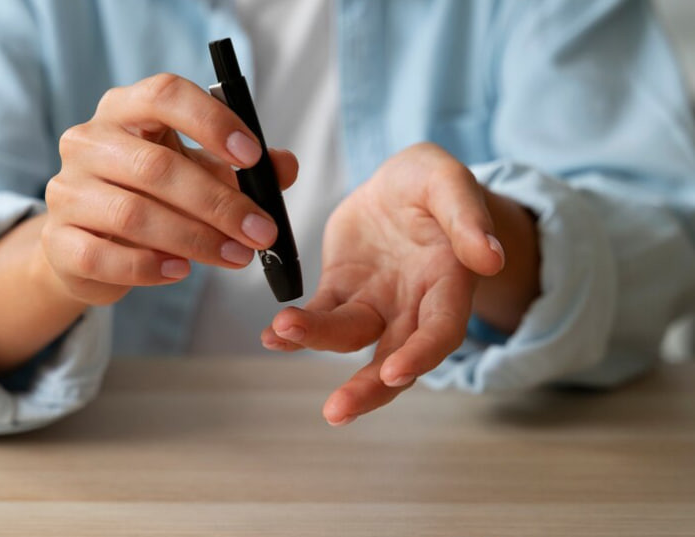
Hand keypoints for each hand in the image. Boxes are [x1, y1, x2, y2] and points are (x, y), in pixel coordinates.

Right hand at [42, 73, 297, 305]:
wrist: (90, 246)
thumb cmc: (151, 199)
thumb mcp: (199, 173)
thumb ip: (241, 169)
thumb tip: (286, 167)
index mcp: (125, 111)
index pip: (164, 95)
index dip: (211, 122)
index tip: (253, 157)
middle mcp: (88, 142)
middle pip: (156, 166)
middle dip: (218, 203)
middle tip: (261, 232)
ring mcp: (66, 191)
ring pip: (133, 214)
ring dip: (195, 239)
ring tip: (237, 256)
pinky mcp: (57, 240)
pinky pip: (103, 256)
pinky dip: (148, 267)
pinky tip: (181, 271)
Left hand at [262, 143, 511, 425]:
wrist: (399, 182)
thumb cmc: (432, 183)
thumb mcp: (449, 182)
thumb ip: (467, 218)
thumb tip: (490, 259)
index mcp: (449, 283)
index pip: (441, 331)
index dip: (422, 354)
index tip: (396, 372)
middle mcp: (413, 305)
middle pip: (395, 358)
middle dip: (368, 388)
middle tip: (338, 411)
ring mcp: (375, 302)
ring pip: (349, 339)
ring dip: (317, 343)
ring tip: (281, 333)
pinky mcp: (341, 290)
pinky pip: (318, 314)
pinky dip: (294, 330)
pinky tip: (272, 334)